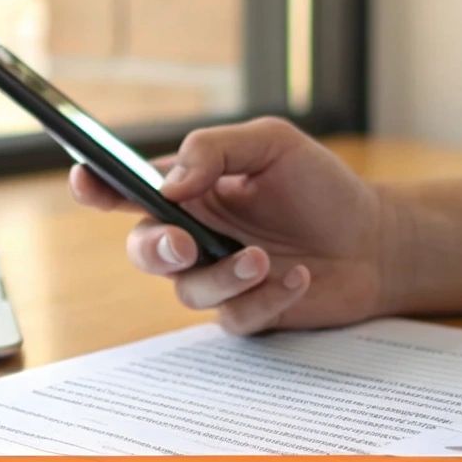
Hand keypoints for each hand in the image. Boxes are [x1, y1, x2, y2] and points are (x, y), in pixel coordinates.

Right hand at [69, 117, 393, 333]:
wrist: (376, 240)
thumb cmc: (322, 188)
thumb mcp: (273, 144)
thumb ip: (216, 149)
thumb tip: (168, 183)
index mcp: (189, 190)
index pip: (127, 189)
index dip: (96, 187)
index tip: (85, 180)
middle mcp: (194, 236)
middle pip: (143, 250)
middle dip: (154, 248)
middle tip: (183, 244)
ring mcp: (218, 278)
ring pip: (187, 290)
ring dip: (223, 276)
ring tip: (263, 258)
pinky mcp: (247, 313)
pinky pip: (235, 316)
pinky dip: (265, 297)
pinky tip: (299, 277)